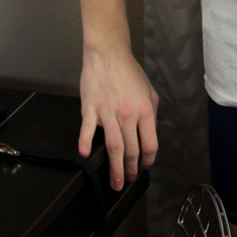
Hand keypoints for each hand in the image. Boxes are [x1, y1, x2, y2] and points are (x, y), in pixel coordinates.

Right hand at [79, 44, 158, 189]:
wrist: (109, 54)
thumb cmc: (129, 73)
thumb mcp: (149, 92)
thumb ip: (151, 115)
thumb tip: (148, 136)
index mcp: (145, 110)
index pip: (150, 143)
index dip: (148, 160)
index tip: (144, 167)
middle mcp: (128, 113)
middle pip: (131, 150)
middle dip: (131, 170)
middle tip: (128, 180)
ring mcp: (108, 111)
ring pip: (113, 146)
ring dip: (114, 168)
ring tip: (115, 182)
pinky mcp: (91, 108)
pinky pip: (88, 129)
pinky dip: (86, 142)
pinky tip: (86, 154)